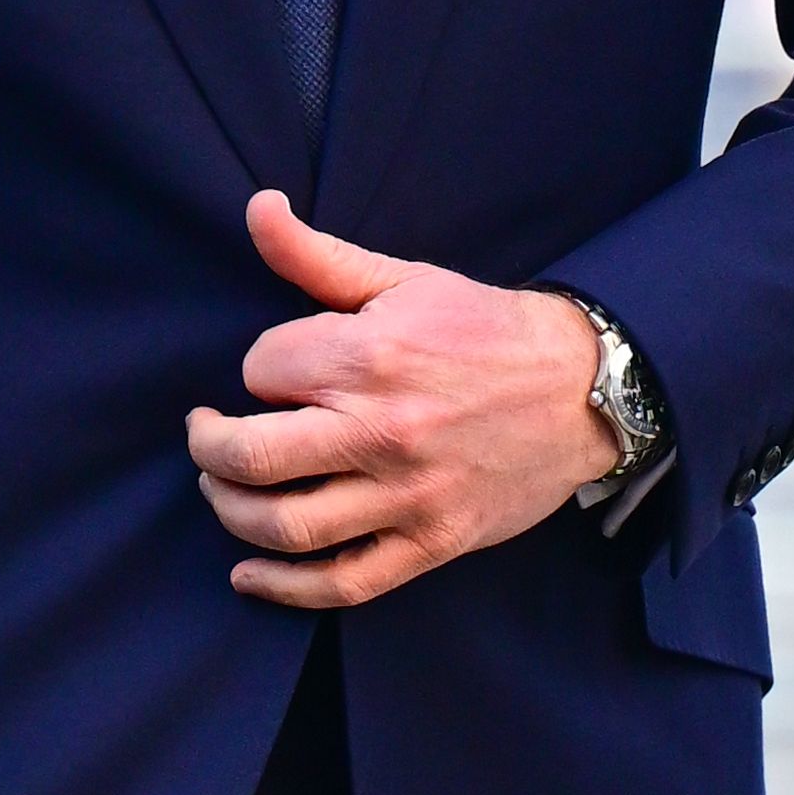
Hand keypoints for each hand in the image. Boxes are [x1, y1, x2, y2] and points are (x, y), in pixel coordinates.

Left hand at [184, 190, 609, 610]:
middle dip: (209, 446)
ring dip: (231, 511)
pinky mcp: (431, 543)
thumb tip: (257, 207)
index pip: (261, 370)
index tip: (279, 372)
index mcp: (372, 356)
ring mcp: (407, 496)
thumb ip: (318, 256)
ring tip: (225, 489)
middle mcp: (383, 430)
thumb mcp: (405, 280)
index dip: (259, 369)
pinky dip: (284, 587)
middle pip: (251, 456)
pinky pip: (343, 583)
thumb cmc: (486, 331)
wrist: (585, 389)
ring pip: (285, 525)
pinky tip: (249, 572)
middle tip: (208, 435)